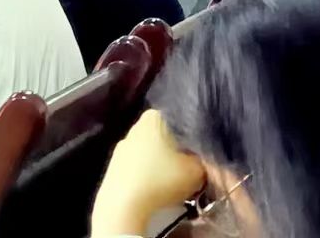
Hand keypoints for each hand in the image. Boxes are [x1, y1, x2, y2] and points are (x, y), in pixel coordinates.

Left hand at [90, 109, 205, 236]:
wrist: (124, 203)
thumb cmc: (162, 179)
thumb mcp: (196, 170)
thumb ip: (204, 160)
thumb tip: (203, 160)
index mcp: (155, 117)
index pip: (181, 121)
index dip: (194, 138)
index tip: (201, 155)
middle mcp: (136, 126)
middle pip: (166, 137)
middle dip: (178, 152)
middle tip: (190, 170)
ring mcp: (123, 144)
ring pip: (151, 152)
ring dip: (163, 165)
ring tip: (174, 183)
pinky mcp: (114, 164)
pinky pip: (138, 166)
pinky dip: (148, 175)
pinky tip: (155, 189)